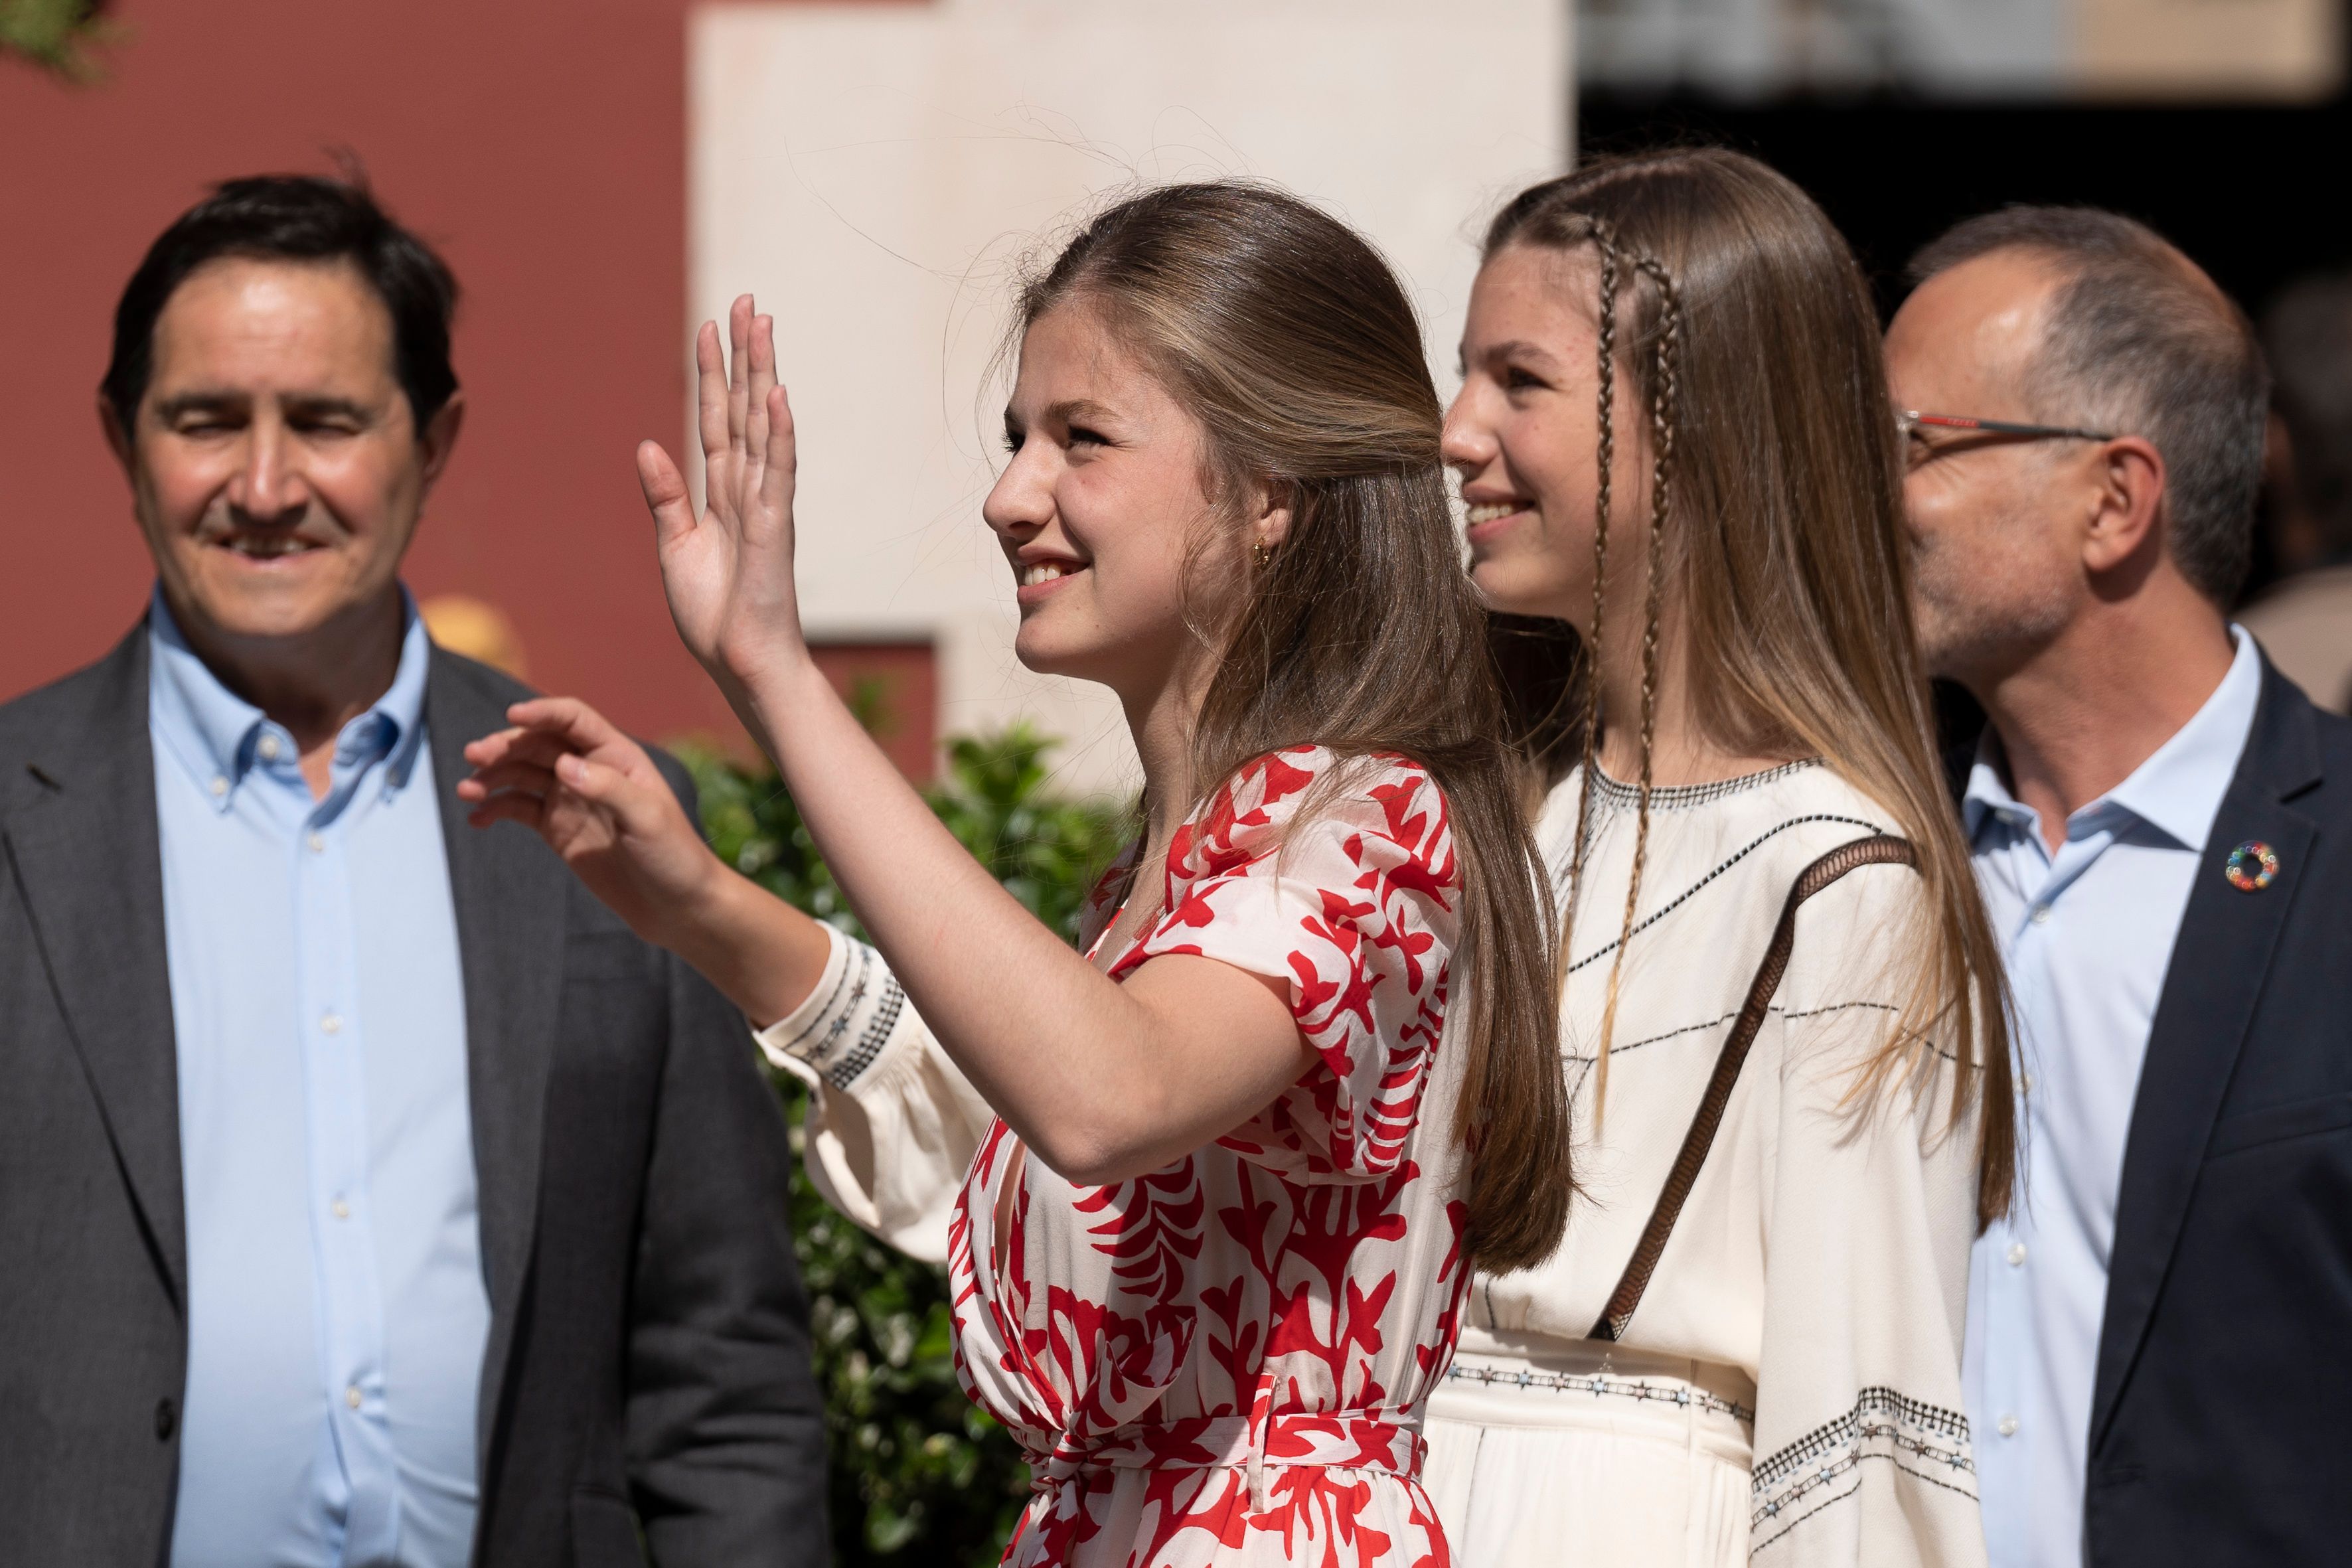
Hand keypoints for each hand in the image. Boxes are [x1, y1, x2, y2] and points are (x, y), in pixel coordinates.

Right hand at [459, 696, 723, 950]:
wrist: (676, 905)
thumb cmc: (674, 856)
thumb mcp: (648, 820)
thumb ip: (609, 789)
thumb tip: (564, 765)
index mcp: (618, 757)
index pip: (574, 720)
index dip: (543, 712)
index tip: (512, 715)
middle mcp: (591, 771)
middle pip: (539, 745)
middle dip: (505, 746)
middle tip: (475, 755)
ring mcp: (571, 800)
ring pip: (522, 775)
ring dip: (493, 777)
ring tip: (467, 790)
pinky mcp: (558, 830)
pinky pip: (519, 810)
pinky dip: (495, 809)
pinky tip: (476, 818)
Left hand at [639, 296, 806, 689]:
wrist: (740, 663)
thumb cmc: (714, 617)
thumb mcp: (675, 548)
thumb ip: (664, 498)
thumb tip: (647, 446)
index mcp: (720, 495)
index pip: (716, 421)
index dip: (713, 374)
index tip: (711, 325)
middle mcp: (747, 490)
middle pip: (743, 408)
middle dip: (743, 355)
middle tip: (747, 300)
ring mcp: (765, 504)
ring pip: (763, 426)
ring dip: (762, 374)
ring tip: (762, 325)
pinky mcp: (774, 528)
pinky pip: (776, 472)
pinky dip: (778, 434)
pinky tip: (777, 395)